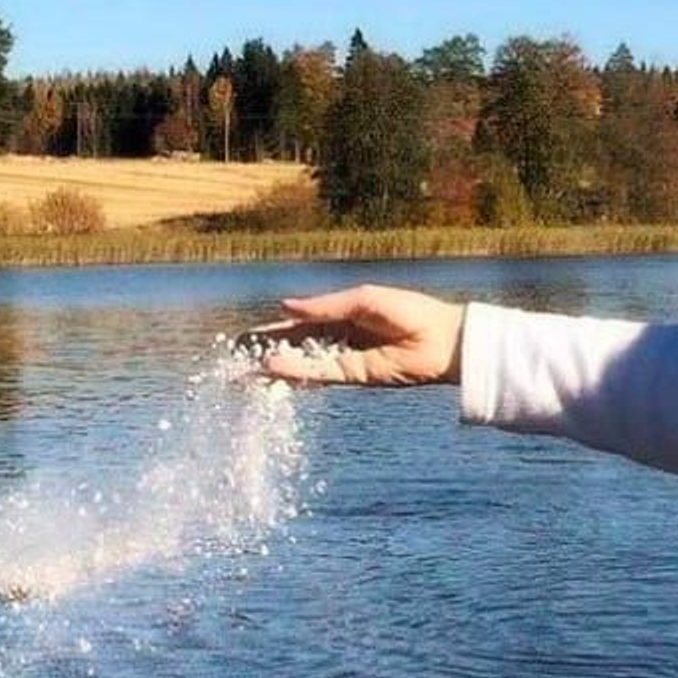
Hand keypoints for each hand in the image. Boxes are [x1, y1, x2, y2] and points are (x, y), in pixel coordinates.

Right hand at [245, 284, 464, 386]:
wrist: (443, 339)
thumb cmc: (409, 310)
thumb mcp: (361, 300)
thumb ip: (322, 307)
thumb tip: (284, 308)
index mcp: (338, 316)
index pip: (296, 325)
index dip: (270, 332)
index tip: (243, 337)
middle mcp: (336, 340)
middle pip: (292, 348)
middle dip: (264, 352)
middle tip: (233, 358)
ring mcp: (343, 360)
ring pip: (300, 364)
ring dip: (273, 367)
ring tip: (244, 371)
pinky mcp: (353, 377)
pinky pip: (318, 374)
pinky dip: (296, 372)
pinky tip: (273, 369)